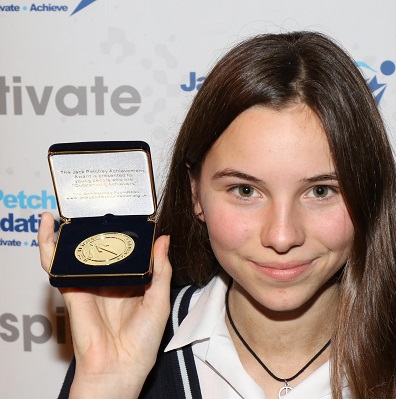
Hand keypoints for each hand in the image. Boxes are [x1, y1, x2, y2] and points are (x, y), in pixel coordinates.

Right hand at [38, 212, 171, 397]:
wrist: (120, 366)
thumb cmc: (142, 340)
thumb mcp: (159, 299)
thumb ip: (160, 269)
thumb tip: (163, 239)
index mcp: (130, 281)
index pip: (127, 249)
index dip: (128, 231)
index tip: (132, 210)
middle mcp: (109, 279)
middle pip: (101, 246)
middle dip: (99, 225)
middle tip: (101, 200)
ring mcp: (89, 282)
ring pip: (77, 251)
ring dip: (71, 229)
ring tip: (72, 205)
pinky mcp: (72, 288)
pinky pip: (57, 264)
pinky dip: (49, 244)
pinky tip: (50, 225)